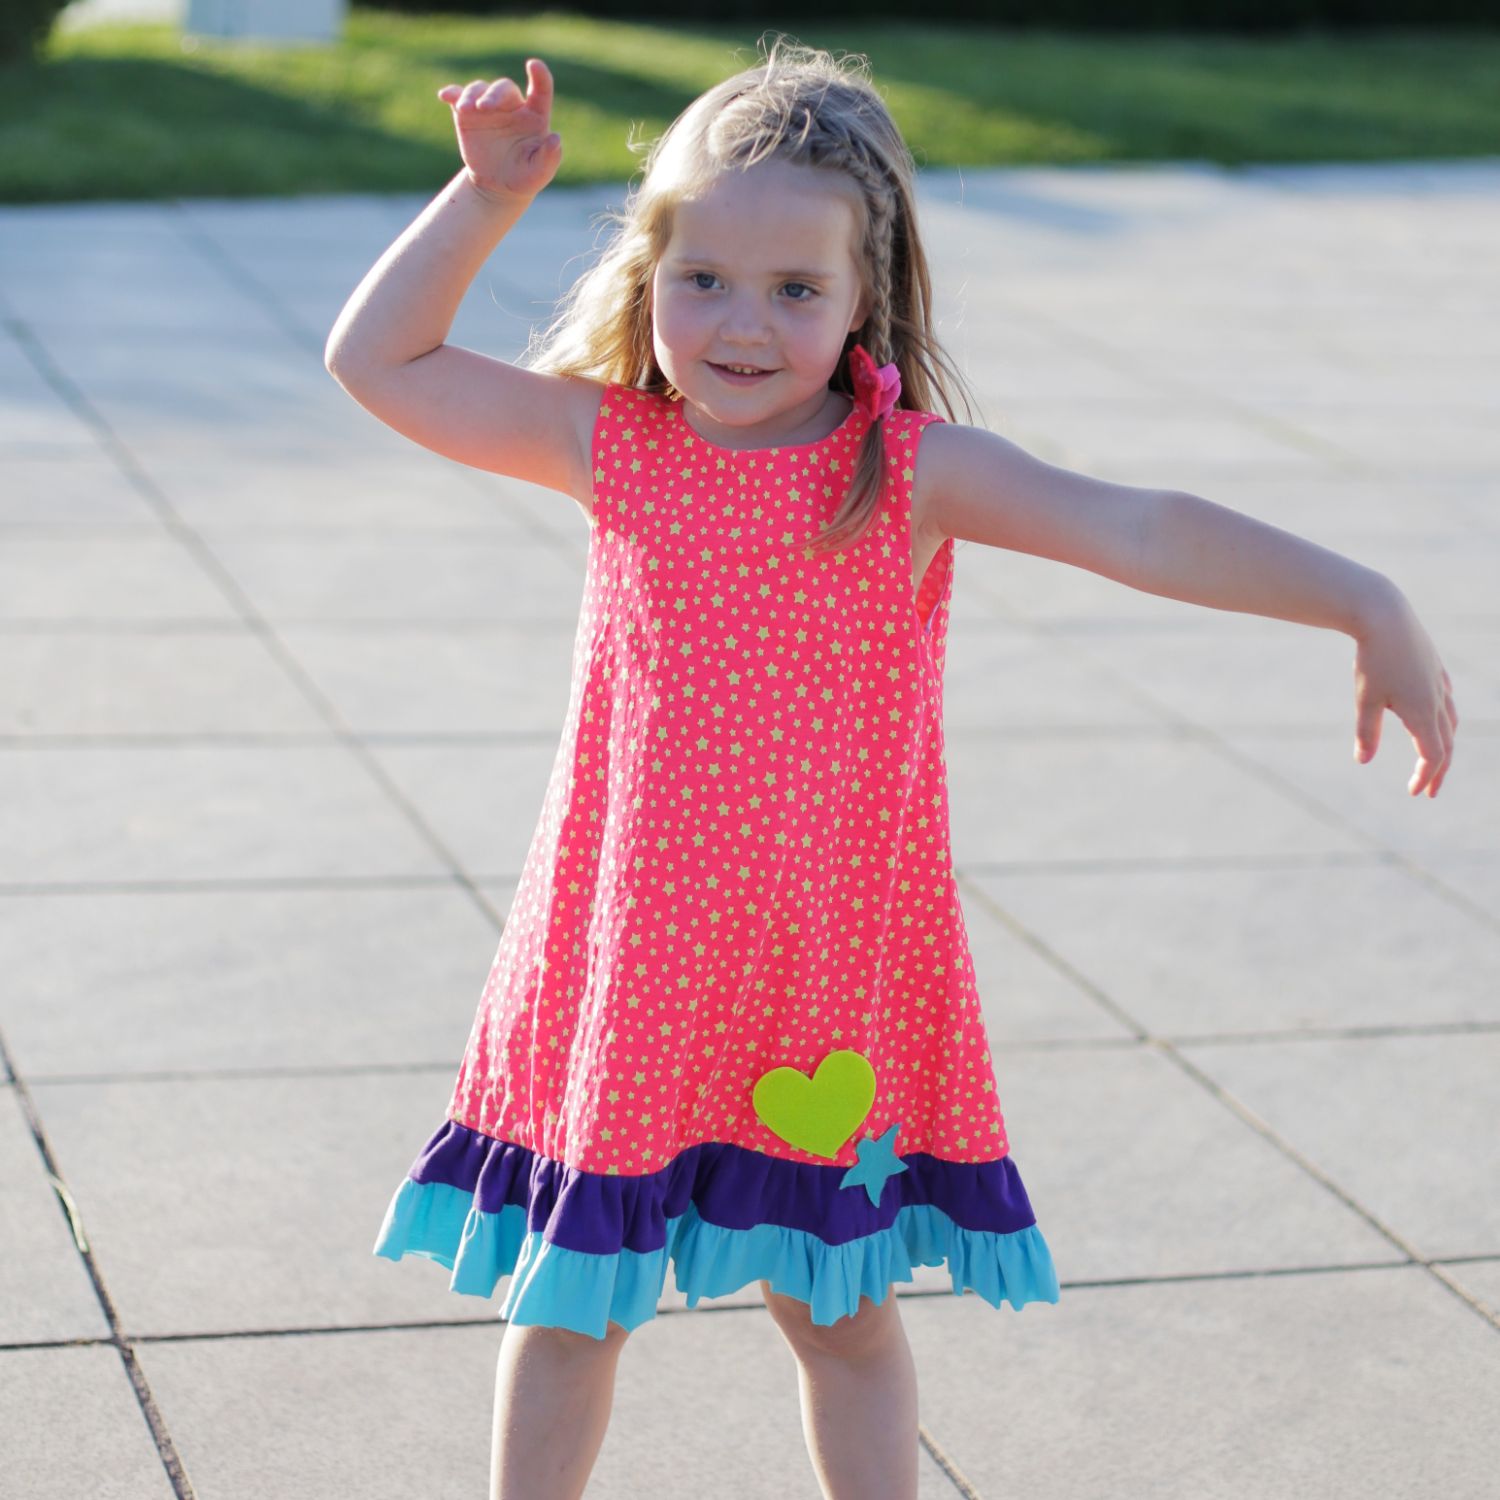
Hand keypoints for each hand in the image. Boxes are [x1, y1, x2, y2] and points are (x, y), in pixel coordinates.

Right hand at [436, 57, 560, 204]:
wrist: (497, 186)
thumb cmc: (524, 177)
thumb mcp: (539, 172)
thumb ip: (550, 157)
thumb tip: (555, 138)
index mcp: (535, 116)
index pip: (541, 90)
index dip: (540, 76)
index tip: (534, 65)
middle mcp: (512, 106)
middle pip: (504, 88)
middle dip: (494, 95)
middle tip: (484, 107)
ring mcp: (488, 107)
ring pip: (480, 89)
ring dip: (471, 95)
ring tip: (465, 109)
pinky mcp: (468, 114)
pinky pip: (458, 97)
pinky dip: (452, 94)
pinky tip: (445, 96)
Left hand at [1351, 587, 1457, 796]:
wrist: (1385, 616)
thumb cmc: (1372, 659)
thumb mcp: (1366, 699)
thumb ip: (1367, 732)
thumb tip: (1363, 761)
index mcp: (1423, 713)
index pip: (1433, 755)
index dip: (1425, 776)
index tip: (1415, 792)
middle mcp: (1438, 700)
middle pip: (1446, 743)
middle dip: (1438, 769)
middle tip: (1428, 789)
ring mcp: (1439, 682)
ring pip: (1450, 721)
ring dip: (1444, 743)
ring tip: (1433, 757)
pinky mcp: (1435, 668)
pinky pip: (1446, 698)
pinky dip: (1444, 716)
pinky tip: (1435, 715)